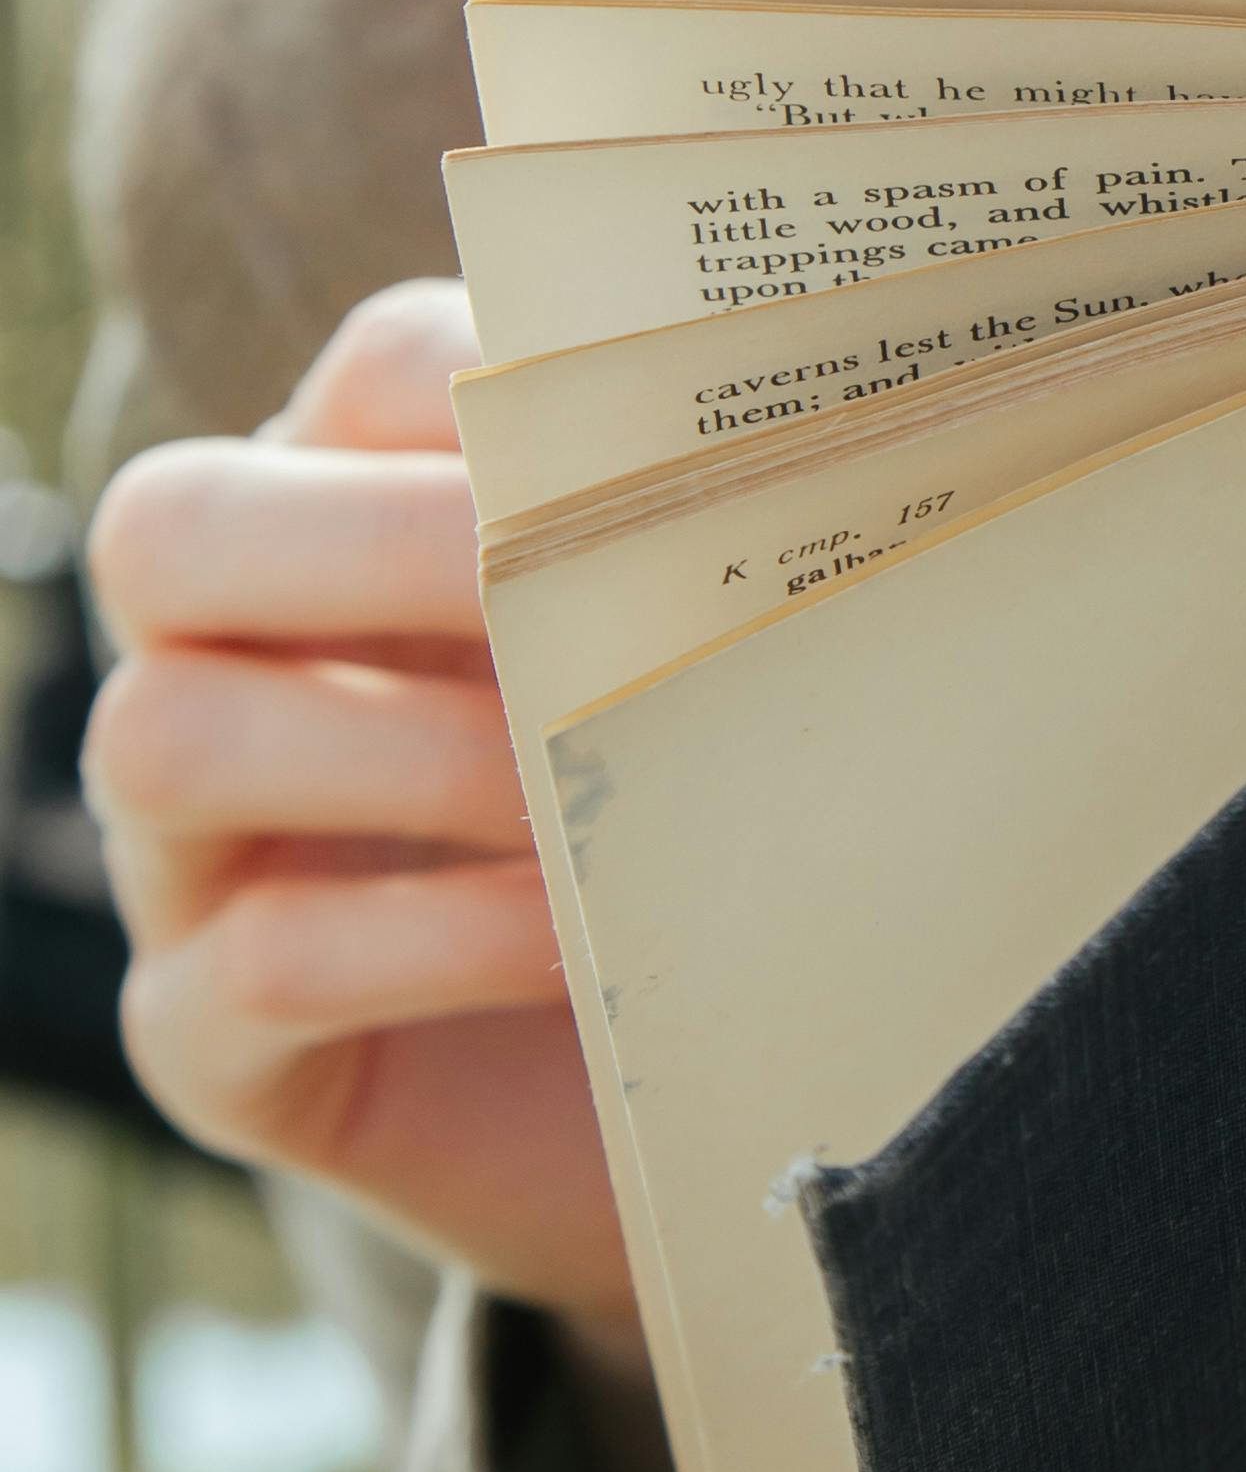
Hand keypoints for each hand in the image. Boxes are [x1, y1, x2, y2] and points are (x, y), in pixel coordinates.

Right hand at [84, 282, 640, 1359]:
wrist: (684, 1093)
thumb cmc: (695, 822)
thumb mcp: (701, 663)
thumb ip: (716, 537)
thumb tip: (852, 418)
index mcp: (349, 513)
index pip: (367, 378)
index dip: (496, 388)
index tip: (666, 443)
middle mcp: (224, 659)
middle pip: (170, 527)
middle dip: (382, 544)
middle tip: (566, 591)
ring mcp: (185, 854)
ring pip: (168, 739)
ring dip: (405, 753)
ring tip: (582, 794)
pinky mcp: (203, 1037)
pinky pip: (255, 964)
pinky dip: (431, 941)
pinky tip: (576, 941)